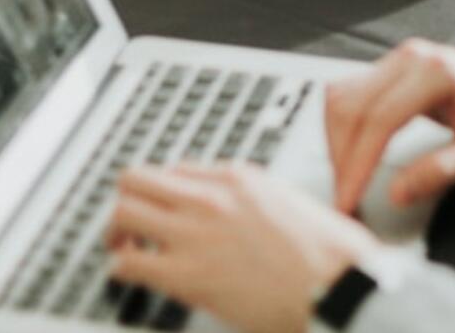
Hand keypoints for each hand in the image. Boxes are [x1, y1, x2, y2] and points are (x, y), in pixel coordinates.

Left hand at [106, 165, 379, 332]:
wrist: (337, 285)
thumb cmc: (329, 252)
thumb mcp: (293, 201)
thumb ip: (258, 197)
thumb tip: (242, 209)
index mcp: (239, 177)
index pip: (177, 169)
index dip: (165, 192)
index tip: (165, 208)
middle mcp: (210, 197)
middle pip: (136, 179)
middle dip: (128, 201)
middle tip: (130, 224)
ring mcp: (195, 233)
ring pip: (122, 212)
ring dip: (117, 232)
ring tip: (125, 248)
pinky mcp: (186, 274)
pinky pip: (127, 263)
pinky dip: (121, 268)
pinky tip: (133, 276)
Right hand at [326, 40, 454, 213]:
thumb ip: (444, 171)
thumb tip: (397, 193)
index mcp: (436, 73)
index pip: (379, 120)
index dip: (358, 165)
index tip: (348, 200)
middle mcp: (411, 58)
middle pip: (350, 106)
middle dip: (341, 158)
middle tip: (344, 201)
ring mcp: (399, 59)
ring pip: (342, 97)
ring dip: (337, 142)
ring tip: (346, 183)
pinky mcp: (393, 69)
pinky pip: (353, 94)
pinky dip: (344, 127)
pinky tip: (352, 156)